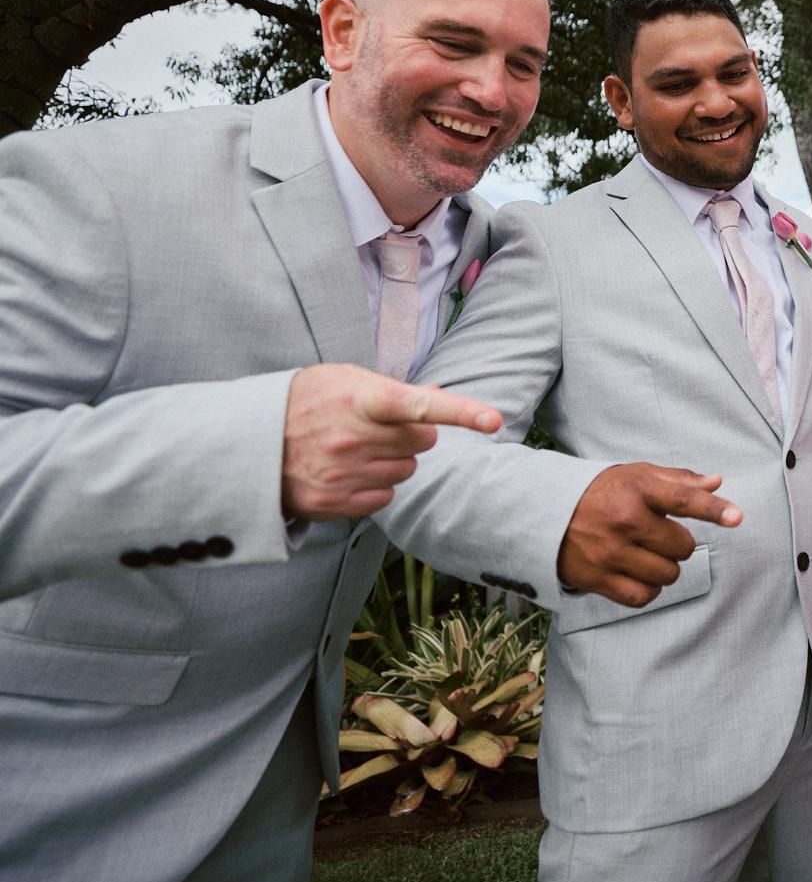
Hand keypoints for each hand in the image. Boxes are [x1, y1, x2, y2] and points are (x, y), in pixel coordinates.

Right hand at [281, 364, 503, 520]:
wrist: (248, 442)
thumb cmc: (305, 401)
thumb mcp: (345, 380)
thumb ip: (394, 390)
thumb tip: (439, 396)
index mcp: (358, 399)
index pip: (418, 405)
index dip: (461, 412)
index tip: (493, 420)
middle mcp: (353, 438)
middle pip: (424, 440)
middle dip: (413, 433)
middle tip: (380, 426)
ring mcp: (343, 473)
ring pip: (408, 471)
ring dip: (395, 460)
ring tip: (358, 448)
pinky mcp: (333, 502)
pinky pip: (386, 497)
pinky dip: (377, 485)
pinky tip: (349, 471)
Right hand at [556, 462, 743, 606]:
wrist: (544, 512)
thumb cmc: (600, 492)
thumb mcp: (636, 475)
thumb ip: (678, 480)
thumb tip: (717, 482)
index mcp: (637, 488)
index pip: (683, 499)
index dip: (713, 509)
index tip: (737, 517)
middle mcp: (624, 520)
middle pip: (682, 546)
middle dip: (679, 544)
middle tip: (660, 536)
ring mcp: (610, 551)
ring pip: (666, 574)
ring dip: (666, 568)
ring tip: (649, 555)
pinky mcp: (597, 578)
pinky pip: (643, 596)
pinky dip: (650, 590)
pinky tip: (642, 576)